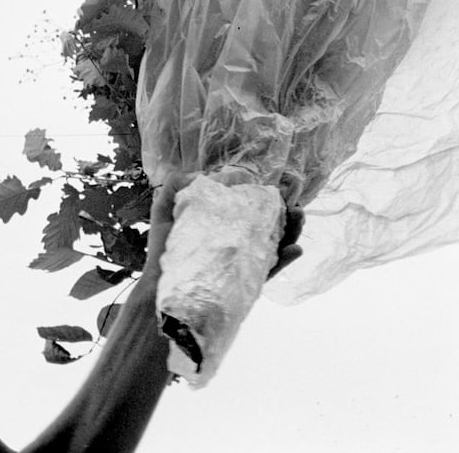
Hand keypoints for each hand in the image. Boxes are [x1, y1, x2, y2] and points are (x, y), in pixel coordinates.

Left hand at [142, 173, 304, 282]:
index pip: (250, 205)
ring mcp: (244, 259)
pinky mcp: (245, 280)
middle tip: (295, 204)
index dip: (267, 196)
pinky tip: (295, 249)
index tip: (280, 187)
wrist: (158, 283)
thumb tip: (200, 175)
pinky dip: (285, 260)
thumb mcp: (164, 210)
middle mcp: (237, 238)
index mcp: (223, 221)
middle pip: (270, 223)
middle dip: (287, 212)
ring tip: (300, 217)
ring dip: (292, 231)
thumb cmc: (163, 247)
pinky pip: (270, 270)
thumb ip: (176, 187)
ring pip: (276, 243)